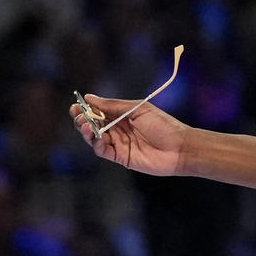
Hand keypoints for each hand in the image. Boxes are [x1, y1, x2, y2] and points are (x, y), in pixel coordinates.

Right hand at [69, 92, 190, 176]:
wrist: (179, 148)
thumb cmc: (163, 125)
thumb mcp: (137, 109)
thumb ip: (113, 105)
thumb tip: (90, 98)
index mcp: (122, 114)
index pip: (98, 110)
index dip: (86, 108)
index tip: (77, 104)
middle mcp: (117, 128)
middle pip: (93, 124)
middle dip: (82, 119)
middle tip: (77, 114)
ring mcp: (118, 143)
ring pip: (94, 137)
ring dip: (86, 131)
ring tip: (85, 126)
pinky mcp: (120, 157)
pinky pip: (103, 151)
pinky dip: (96, 144)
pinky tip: (95, 137)